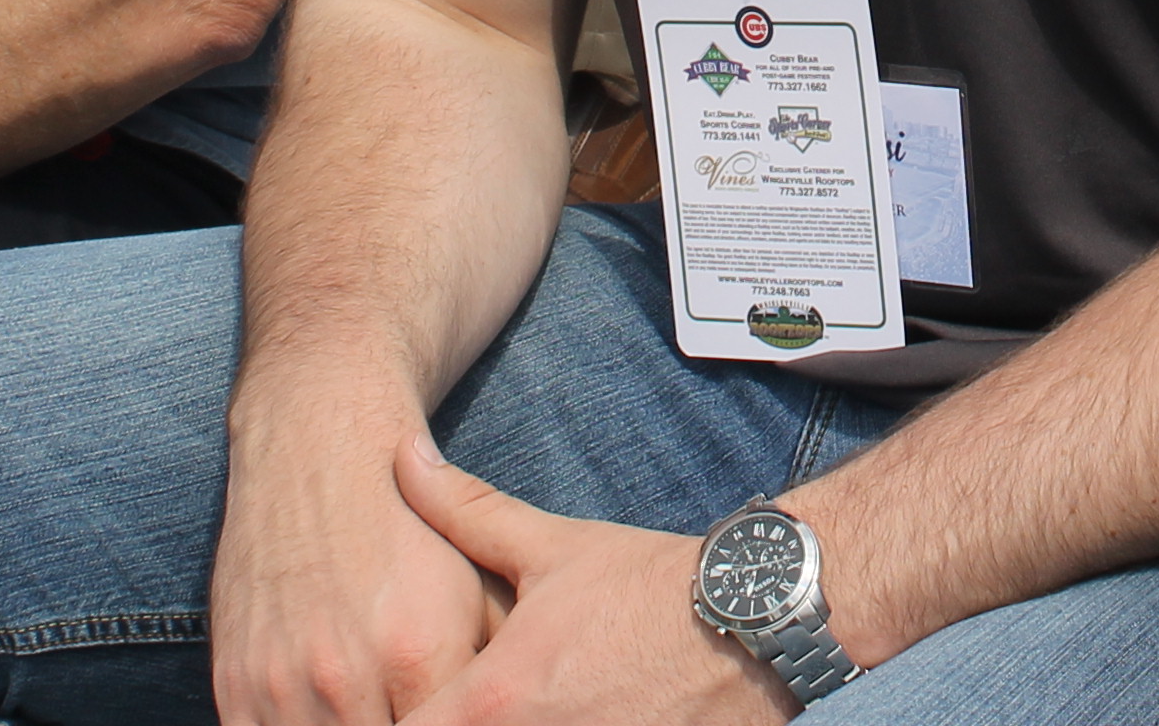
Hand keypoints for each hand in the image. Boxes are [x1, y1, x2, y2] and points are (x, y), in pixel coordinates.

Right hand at [207, 385, 498, 724]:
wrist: (315, 454)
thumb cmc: (405, 525)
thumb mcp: (473, 587)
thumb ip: (492, 664)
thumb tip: (518, 706)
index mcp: (419, 652)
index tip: (451, 717)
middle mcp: (347, 676)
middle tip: (408, 711)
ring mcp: (282, 684)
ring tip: (368, 712)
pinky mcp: (233, 685)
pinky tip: (325, 719)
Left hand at [401, 439, 794, 725]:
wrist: (754, 623)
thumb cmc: (646, 586)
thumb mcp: (552, 546)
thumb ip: (465, 511)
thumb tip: (404, 458)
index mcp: (491, 700)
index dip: (404, 717)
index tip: (416, 700)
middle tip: (473, 708)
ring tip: (536, 710)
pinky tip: (582, 722)